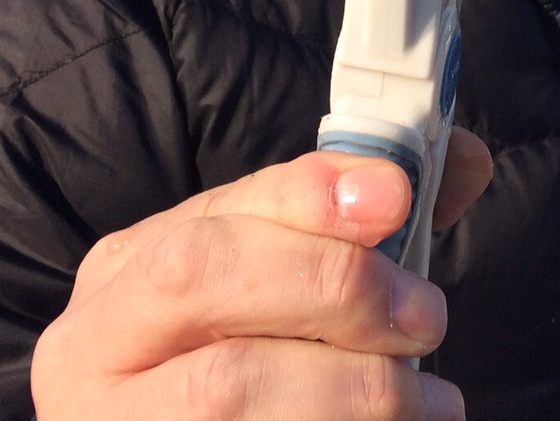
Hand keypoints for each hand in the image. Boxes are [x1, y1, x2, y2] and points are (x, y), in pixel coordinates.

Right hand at [32, 129, 494, 419]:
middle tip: (425, 316)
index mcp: (126, 274)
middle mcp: (98, 348)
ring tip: (428, 400)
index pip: (211, 213)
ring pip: (228, 392)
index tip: (396, 196)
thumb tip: (462, 162)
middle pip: (201, 283)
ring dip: (356, 388)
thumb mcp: (277, 285)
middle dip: (331, 284)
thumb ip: (354, 225)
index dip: (308, 198)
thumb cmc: (246, 366)